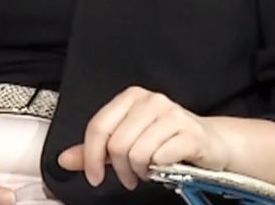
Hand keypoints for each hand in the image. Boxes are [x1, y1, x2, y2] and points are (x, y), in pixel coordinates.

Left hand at [55, 87, 232, 190]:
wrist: (211, 143)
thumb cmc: (166, 141)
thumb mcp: (126, 142)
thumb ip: (94, 150)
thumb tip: (64, 159)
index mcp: (131, 97)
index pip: (98, 126)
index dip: (90, 157)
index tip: (94, 178)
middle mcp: (151, 100)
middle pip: (117, 144)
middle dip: (119, 170)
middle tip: (129, 178)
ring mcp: (172, 114)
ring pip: (137, 152)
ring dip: (139, 172)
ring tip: (147, 172)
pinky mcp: (190, 132)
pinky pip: (161, 157)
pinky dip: (158, 170)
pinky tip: (163, 168)